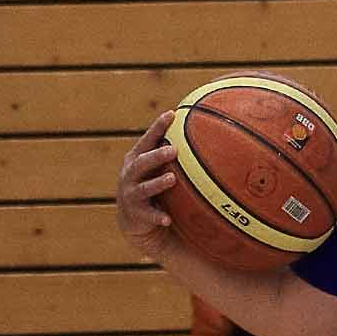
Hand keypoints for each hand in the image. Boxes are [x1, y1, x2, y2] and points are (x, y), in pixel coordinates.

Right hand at [117, 111, 178, 261]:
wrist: (135, 221)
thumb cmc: (153, 187)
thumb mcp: (159, 169)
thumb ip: (173, 155)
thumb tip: (206, 134)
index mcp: (136, 160)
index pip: (147, 140)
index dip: (158, 127)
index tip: (172, 114)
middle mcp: (130, 174)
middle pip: (141, 162)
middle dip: (156, 155)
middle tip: (173, 150)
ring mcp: (130, 194)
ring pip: (143, 188)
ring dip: (157, 183)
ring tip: (172, 179)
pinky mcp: (135, 214)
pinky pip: (148, 216)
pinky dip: (157, 216)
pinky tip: (168, 219)